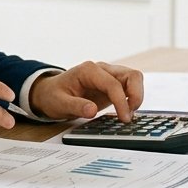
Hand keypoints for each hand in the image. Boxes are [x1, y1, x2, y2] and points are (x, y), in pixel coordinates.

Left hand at [28, 61, 143, 121]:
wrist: (50, 93)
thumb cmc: (54, 96)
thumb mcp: (59, 103)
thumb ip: (75, 106)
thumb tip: (92, 110)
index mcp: (89, 71)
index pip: (113, 84)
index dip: (121, 101)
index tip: (123, 118)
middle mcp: (102, 69)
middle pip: (131, 75)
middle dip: (136, 95)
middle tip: (129, 116)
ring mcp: (109, 75)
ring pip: (134, 79)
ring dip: (136, 97)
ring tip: (127, 116)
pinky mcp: (113, 84)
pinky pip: (130, 87)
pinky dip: (132, 99)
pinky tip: (125, 113)